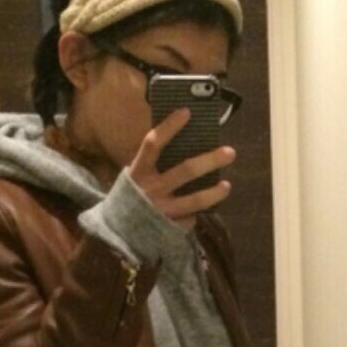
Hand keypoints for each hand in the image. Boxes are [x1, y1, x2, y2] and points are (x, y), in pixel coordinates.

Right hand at [128, 108, 234, 230]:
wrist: (116, 235)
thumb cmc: (130, 199)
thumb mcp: (135, 178)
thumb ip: (152, 165)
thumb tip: (181, 145)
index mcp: (139, 172)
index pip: (153, 144)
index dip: (169, 127)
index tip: (187, 112)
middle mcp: (152, 190)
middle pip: (186, 170)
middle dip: (210, 160)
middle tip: (230, 152)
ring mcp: (162, 211)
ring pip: (195, 200)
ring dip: (214, 192)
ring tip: (226, 186)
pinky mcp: (170, 228)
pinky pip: (189, 219)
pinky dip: (196, 214)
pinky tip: (200, 212)